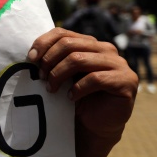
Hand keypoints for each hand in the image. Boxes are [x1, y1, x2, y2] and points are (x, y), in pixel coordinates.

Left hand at [27, 27, 136, 141]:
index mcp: (90, 43)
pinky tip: (71, 97)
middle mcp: (106, 49)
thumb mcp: (63, 74)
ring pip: (79, 59)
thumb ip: (55, 58)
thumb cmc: (76, 96)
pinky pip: (96, 79)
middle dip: (50, 60)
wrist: (95, 123)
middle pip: (69, 45)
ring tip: (51, 89)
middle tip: (41, 77)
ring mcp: (119, 63)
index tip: (30, 58)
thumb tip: (32, 54)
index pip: (63, 33)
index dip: (43, 43)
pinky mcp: (126, 80)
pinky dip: (78, 88)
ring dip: (59, 74)